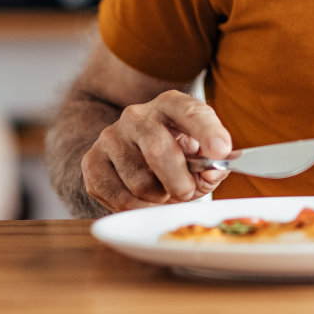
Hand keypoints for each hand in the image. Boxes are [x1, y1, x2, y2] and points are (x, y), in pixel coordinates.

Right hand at [80, 90, 232, 211]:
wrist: (130, 153)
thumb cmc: (175, 155)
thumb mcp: (199, 156)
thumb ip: (213, 165)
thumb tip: (213, 171)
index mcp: (170, 105)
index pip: (190, 111)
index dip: (207, 131)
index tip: (221, 150)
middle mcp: (137, 115)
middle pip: (158, 150)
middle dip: (178, 181)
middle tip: (186, 193)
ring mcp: (110, 136)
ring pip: (139, 182)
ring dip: (158, 198)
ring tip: (161, 192)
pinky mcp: (92, 161)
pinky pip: (118, 197)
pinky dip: (137, 208)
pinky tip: (142, 199)